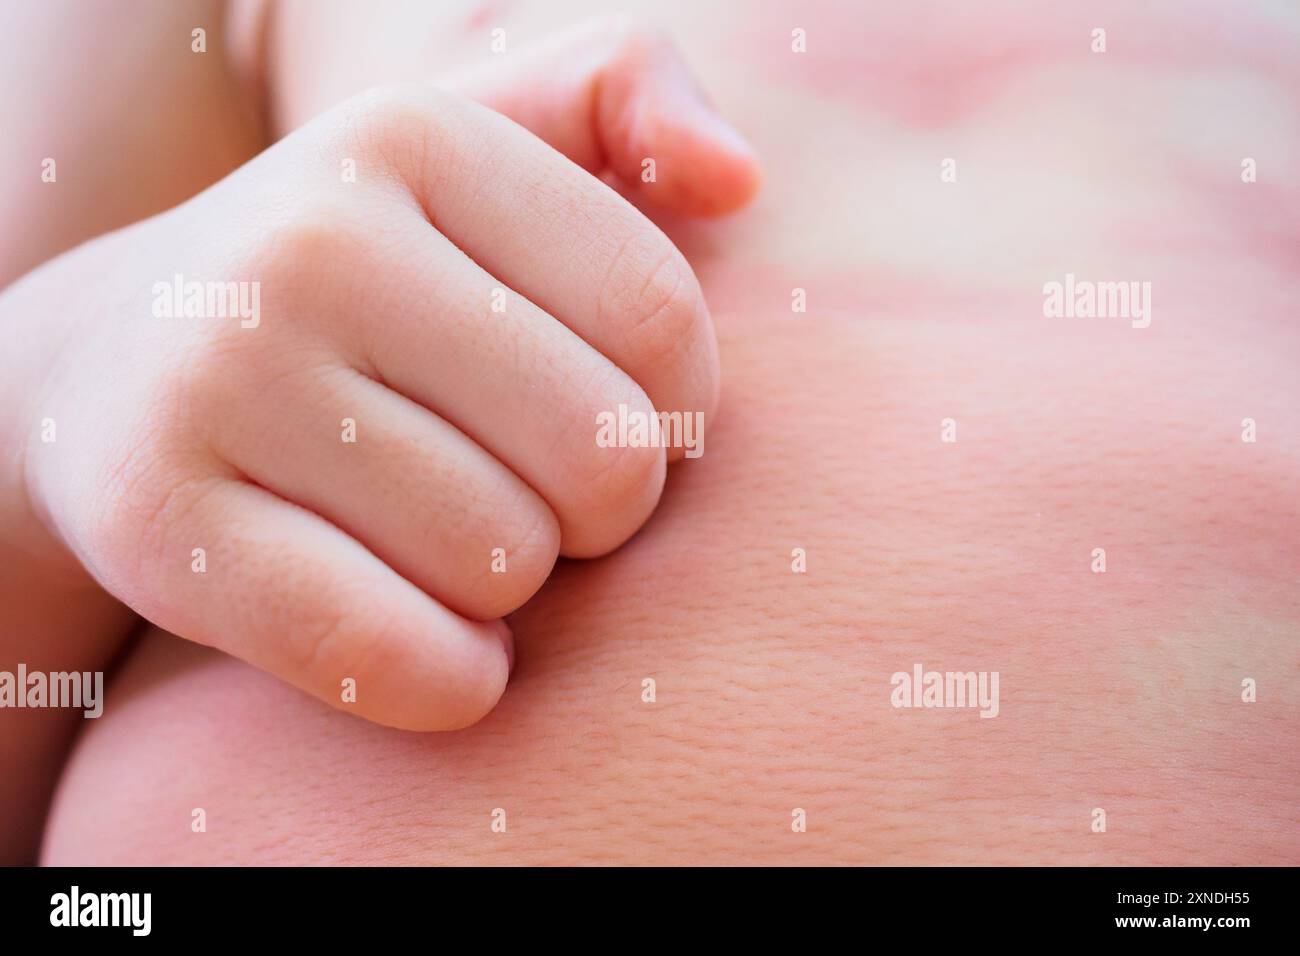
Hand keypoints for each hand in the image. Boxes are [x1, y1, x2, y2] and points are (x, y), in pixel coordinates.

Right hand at [7, 21, 758, 730]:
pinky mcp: (158, 524)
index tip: (612, 416)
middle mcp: (310, 245)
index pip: (660, 320)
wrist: (113, 368)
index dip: (674, 409)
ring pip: (506, 565)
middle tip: (530, 492)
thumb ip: (621, 96)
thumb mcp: (474, 145)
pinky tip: (434, 643)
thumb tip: (739, 179)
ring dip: (510, 587)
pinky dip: (450, 679)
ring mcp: (220, 382)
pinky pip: (399, 657)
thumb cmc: (357, 273)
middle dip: (599, 510)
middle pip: (602, 455)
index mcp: (415, 140)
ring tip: (447, 540)